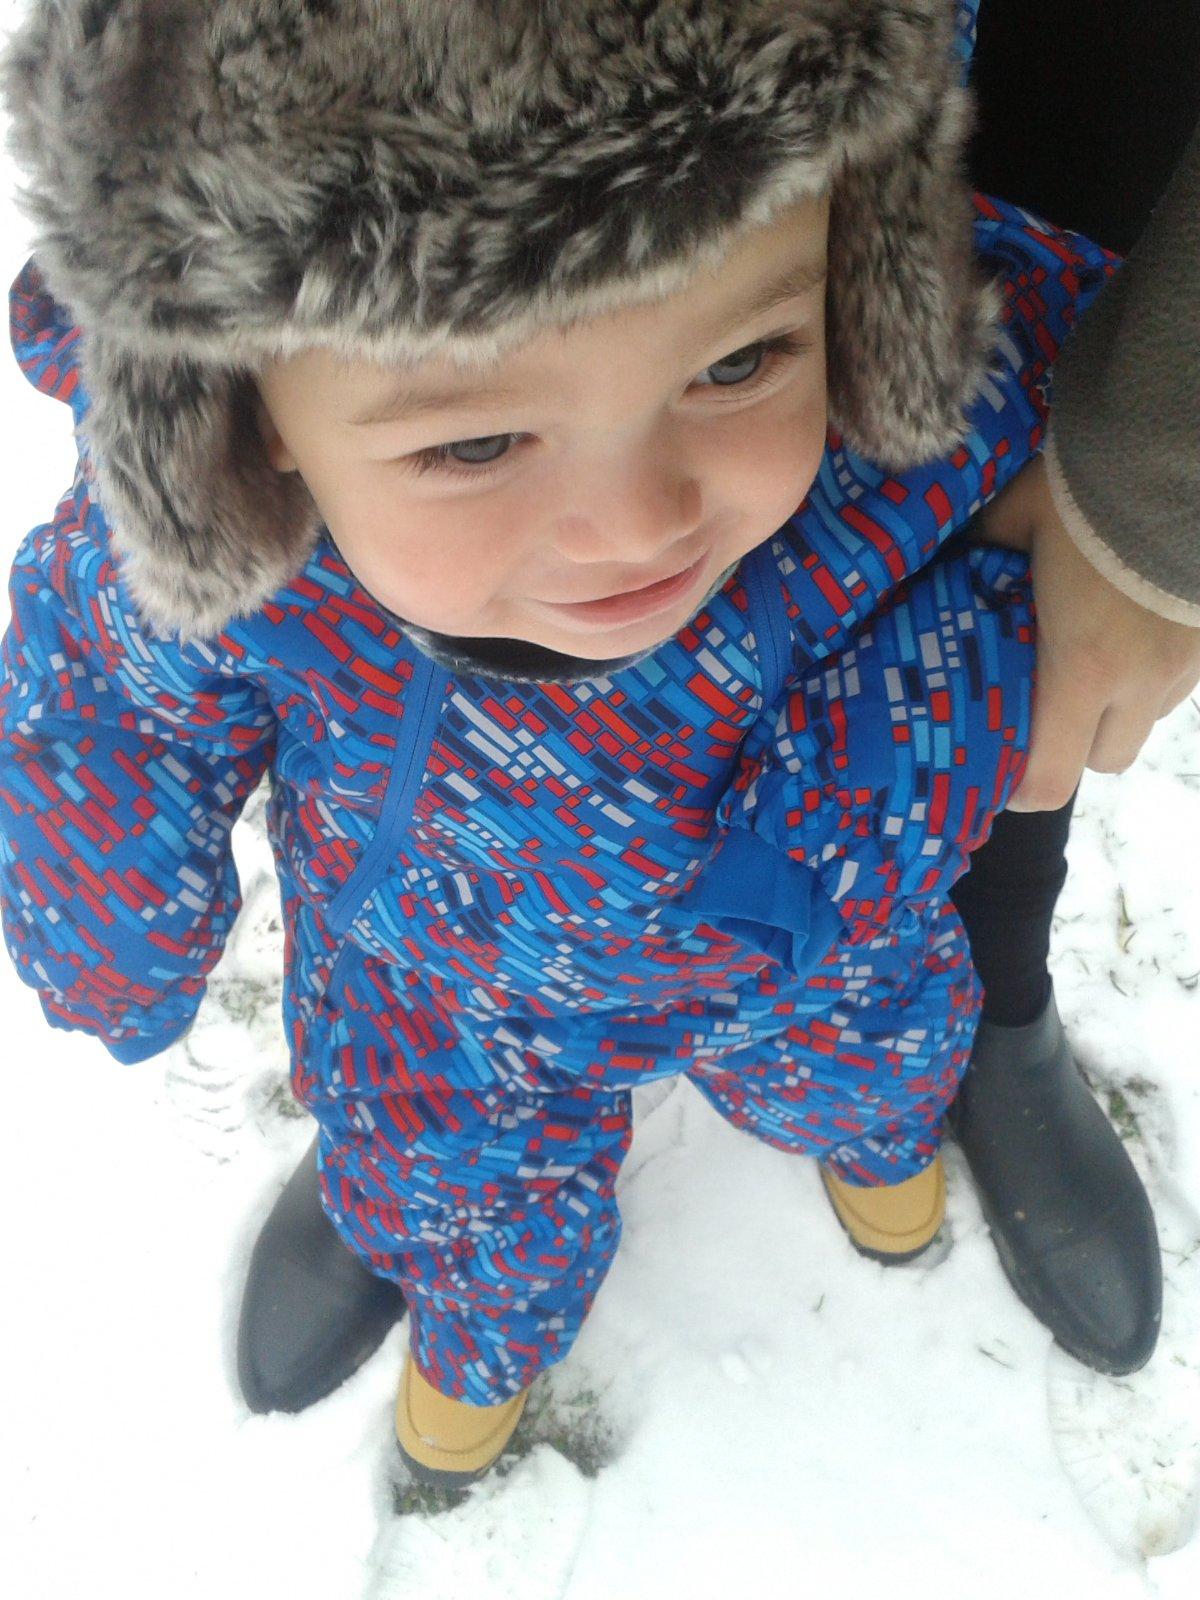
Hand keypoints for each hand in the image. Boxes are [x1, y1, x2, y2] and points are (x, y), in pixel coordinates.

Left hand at [980, 455, 1199, 811]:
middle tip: (1041, 706)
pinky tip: (1132, 630)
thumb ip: (981, 554)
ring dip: (1116, 709)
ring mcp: (1186, 664)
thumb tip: (942, 567)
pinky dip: (1154, 674)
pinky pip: (1181, 683)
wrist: (1179, 452)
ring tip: (1090, 661)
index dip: (1021, 789)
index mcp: (1079, 670)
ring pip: (1147, 722)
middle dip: (1071, 746)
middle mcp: (1139, 683)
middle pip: (1104, 760)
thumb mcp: (1014, 519)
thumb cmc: (1089, 489)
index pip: (1050, 778)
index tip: (999, 772)